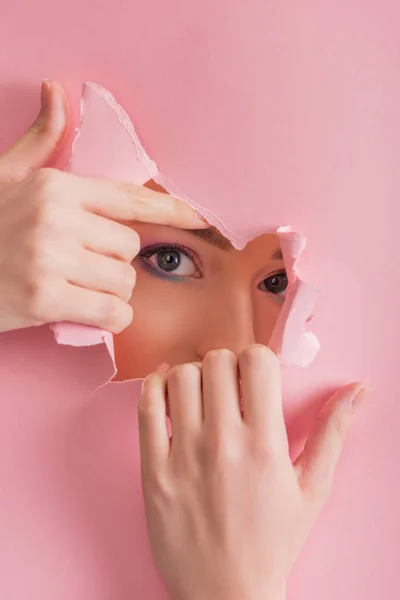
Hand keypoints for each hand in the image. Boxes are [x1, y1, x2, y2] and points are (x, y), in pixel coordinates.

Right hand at [0, 80, 206, 333]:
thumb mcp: (5, 174)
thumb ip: (40, 139)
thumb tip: (57, 90)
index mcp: (56, 185)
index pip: (130, 199)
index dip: (172, 209)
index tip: (201, 219)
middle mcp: (57, 217)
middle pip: (130, 248)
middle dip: (114, 263)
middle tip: (82, 267)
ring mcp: (50, 258)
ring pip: (124, 282)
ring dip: (110, 293)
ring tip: (77, 289)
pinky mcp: (44, 298)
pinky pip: (112, 313)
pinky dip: (107, 318)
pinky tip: (82, 312)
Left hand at [138, 345, 368, 599]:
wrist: (226, 595)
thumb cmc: (273, 543)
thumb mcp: (312, 489)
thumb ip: (333, 432)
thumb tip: (357, 389)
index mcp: (266, 444)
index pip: (256, 361)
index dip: (257, 358)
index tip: (254, 375)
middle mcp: (223, 444)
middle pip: (216, 361)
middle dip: (225, 364)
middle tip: (226, 383)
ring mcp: (183, 456)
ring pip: (179, 377)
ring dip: (190, 375)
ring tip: (198, 393)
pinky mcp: (153, 472)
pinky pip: (146, 408)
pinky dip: (153, 388)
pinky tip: (166, 391)